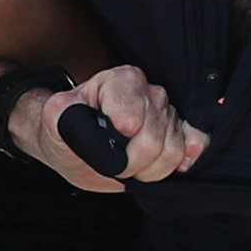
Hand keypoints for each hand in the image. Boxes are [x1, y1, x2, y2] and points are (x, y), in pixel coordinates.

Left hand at [19, 62, 206, 189]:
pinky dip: (187, 159)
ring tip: (131, 167)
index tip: (105, 150)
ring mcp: (167, 112)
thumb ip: (59, 112)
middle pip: (153, 139)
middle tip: (114, 164)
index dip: (119, 141)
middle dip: (131, 162)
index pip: (132, 116)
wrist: (78, 146)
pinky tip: (175, 167)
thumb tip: (71, 112)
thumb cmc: (68, 130)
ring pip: (173, 150)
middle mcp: (149, 92)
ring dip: (149, 169)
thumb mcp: (53, 119)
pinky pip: (197, 144)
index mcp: (120, 81)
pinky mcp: (180, 131)